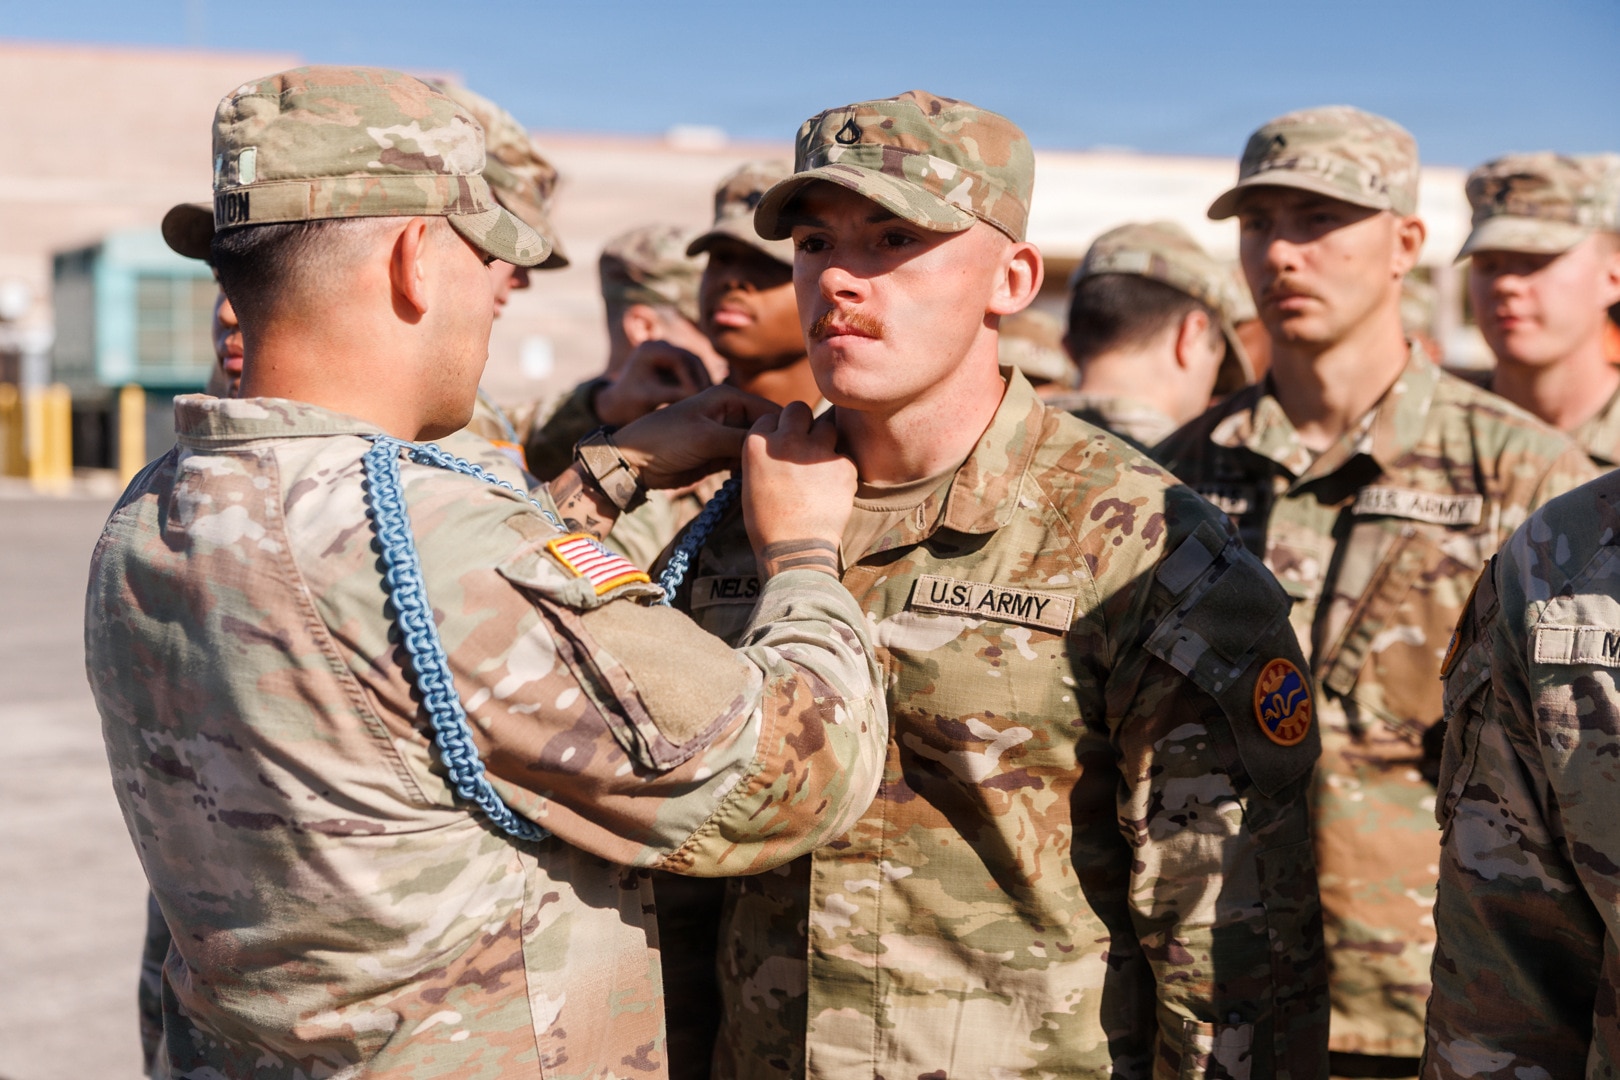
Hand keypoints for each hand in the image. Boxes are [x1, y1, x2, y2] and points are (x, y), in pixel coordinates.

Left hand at [594, 341, 713, 426]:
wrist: (618, 404)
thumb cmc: (629, 403)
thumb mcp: (649, 398)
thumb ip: (672, 394)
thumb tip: (698, 395)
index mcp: (649, 348)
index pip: (680, 360)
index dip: (694, 379)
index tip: (702, 398)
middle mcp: (660, 344)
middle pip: (691, 358)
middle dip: (703, 379)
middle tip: (714, 398)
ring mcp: (668, 350)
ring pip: (695, 363)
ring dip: (704, 380)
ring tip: (714, 399)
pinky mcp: (674, 360)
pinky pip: (693, 369)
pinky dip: (700, 382)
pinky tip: (708, 398)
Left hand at [611, 385, 778, 489]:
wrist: (634, 463)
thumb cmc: (665, 440)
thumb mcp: (707, 437)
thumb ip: (744, 440)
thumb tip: (779, 445)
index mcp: (729, 396)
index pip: (772, 411)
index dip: (786, 431)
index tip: (797, 454)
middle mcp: (731, 413)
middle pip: (767, 432)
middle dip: (774, 450)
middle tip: (783, 473)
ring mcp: (726, 436)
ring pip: (757, 450)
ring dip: (762, 464)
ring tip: (769, 480)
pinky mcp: (720, 456)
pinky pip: (744, 464)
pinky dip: (749, 472)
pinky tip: (752, 484)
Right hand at [742, 403, 854, 578]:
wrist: (794, 551)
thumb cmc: (767, 524)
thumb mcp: (751, 482)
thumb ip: (766, 454)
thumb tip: (782, 439)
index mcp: (757, 444)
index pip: (771, 416)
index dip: (779, 430)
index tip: (783, 446)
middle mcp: (785, 441)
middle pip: (799, 409)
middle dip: (803, 424)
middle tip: (806, 445)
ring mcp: (816, 451)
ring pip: (827, 427)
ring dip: (825, 442)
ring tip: (820, 468)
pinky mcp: (842, 465)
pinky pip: (844, 456)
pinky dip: (840, 469)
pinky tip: (832, 489)